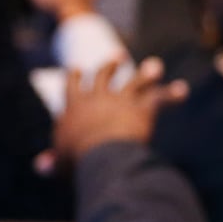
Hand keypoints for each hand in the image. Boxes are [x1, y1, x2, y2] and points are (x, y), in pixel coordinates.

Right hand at [51, 57, 187, 166]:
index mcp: (74, 109)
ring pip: (135, 81)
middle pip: (104, 76)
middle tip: (119, 56)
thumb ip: (51, 163)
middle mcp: (96, 99)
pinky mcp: (141, 108)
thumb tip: (39, 165)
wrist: (101, 155)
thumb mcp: (61, 163)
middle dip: (111, 65)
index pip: (72, 88)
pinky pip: (160, 98)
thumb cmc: (78, 161)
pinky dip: (173, 94)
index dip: (75, 77)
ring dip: (146, 73)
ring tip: (155, 66)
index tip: (76, 67)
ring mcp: (120, 101)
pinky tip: (183, 90)